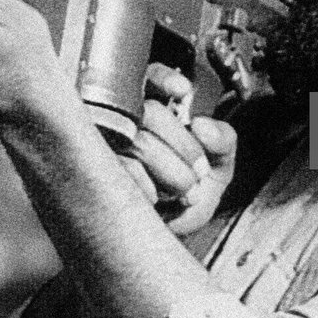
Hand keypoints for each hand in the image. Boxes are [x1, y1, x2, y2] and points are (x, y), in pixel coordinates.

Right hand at [116, 64, 236, 235]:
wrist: (164, 239)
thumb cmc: (185, 196)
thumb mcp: (216, 168)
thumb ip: (222, 142)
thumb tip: (205, 126)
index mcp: (153, 112)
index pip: (151, 77)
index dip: (165, 79)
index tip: (183, 92)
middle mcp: (126, 123)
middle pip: (150, 112)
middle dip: (183, 144)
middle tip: (199, 172)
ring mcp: (107, 147)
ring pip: (137, 141)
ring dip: (169, 169)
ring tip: (184, 191)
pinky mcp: (94, 175)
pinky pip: (120, 170)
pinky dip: (146, 186)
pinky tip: (156, 198)